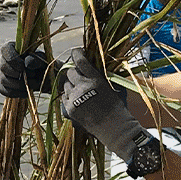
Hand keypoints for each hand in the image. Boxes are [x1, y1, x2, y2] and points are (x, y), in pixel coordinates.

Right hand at [0, 41, 53, 98]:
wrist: (39, 74)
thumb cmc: (38, 62)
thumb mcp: (40, 57)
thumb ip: (36, 59)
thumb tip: (28, 64)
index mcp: (8, 49)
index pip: (5, 52)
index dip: (15, 60)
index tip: (25, 66)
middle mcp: (1, 61)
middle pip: (3, 67)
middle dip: (18, 73)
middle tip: (33, 75)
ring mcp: (0, 74)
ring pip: (4, 81)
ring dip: (20, 84)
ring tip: (33, 83)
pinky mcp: (2, 87)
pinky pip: (6, 91)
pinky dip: (18, 93)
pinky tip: (27, 90)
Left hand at [59, 50, 157, 174]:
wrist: (114, 128)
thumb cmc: (116, 107)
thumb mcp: (111, 86)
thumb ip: (98, 76)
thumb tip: (89, 65)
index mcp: (95, 80)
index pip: (80, 61)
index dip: (76, 53)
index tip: (77, 52)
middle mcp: (82, 87)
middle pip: (70, 72)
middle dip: (74, 73)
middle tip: (80, 78)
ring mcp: (74, 98)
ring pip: (65, 85)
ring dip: (71, 85)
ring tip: (81, 92)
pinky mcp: (69, 108)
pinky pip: (64, 97)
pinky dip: (69, 96)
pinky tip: (78, 100)